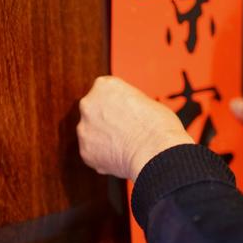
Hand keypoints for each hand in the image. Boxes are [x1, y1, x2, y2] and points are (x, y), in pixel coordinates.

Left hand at [77, 76, 192, 180]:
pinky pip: (93, 153)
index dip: (118, 104)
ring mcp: (84, 128)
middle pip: (94, 111)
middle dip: (106, 121)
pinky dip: (103, 157)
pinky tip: (120, 157)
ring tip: (125, 146)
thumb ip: (129, 105)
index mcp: (104, 86)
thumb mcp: (146, 101)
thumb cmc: (159, 126)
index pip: (105, 92)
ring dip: (103, 139)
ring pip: (92, 134)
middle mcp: (88, 104)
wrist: (156, 152)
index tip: (127, 113)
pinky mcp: (85, 151)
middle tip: (126, 131)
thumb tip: (128, 114)